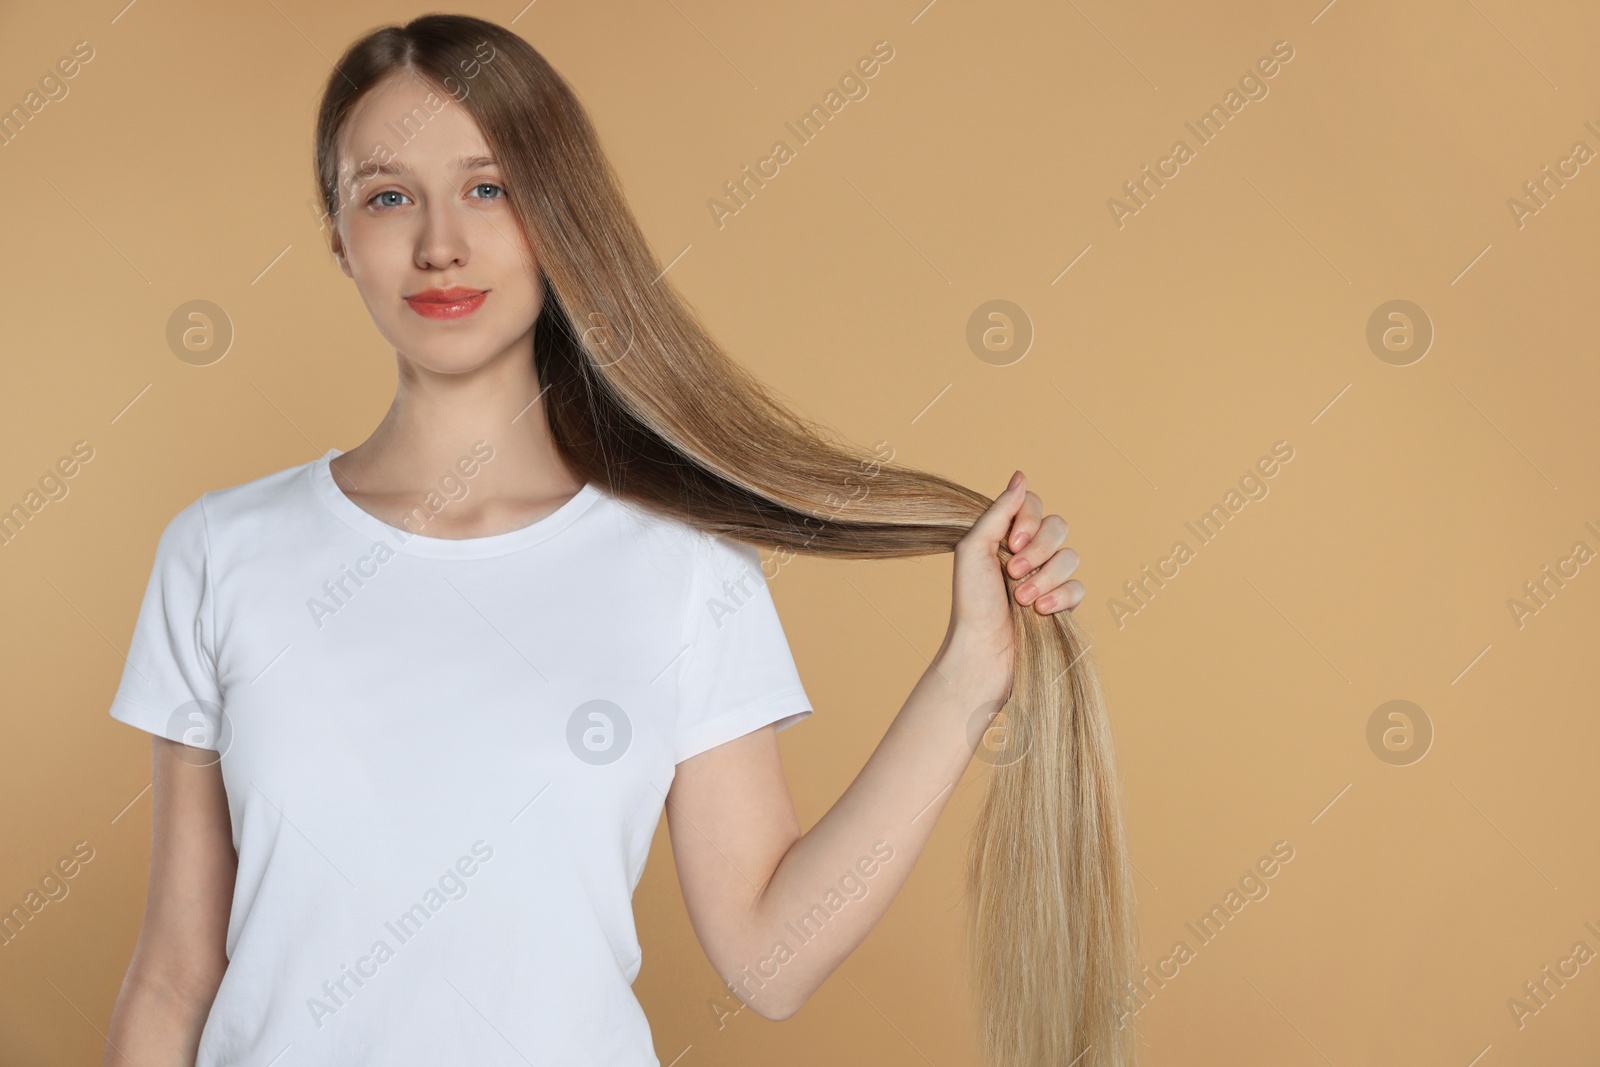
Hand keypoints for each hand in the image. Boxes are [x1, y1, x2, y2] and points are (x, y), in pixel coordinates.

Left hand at [938, 470, 1082, 689]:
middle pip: (1058, 526)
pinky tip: (1040, 611)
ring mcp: (1048, 578)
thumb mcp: (975, 549)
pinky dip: (1060, 596)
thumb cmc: (971, 602)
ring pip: (1071, 556)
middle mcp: (1029, 553)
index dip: (1030, 521)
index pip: (1035, 505)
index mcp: (1006, 536)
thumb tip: (1021, 475)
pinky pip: (1079, 587)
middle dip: (1038, 551)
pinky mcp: (1062, 604)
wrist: (983, 650)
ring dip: (1046, 577)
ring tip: (1022, 599)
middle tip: (1012, 574)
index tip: (1011, 543)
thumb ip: (1000, 512)